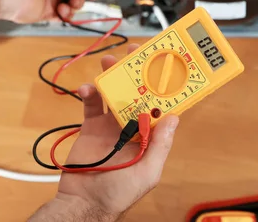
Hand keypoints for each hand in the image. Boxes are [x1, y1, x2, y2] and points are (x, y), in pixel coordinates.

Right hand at [55, 44, 179, 219]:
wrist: (84, 203)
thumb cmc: (119, 193)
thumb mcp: (147, 172)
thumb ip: (160, 146)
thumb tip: (174, 118)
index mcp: (149, 136)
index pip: (158, 106)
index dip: (162, 87)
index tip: (163, 66)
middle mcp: (132, 127)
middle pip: (137, 94)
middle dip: (136, 73)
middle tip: (134, 53)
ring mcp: (111, 125)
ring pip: (115, 93)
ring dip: (113, 76)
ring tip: (109, 62)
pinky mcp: (91, 126)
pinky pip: (91, 104)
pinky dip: (89, 92)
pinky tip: (87, 88)